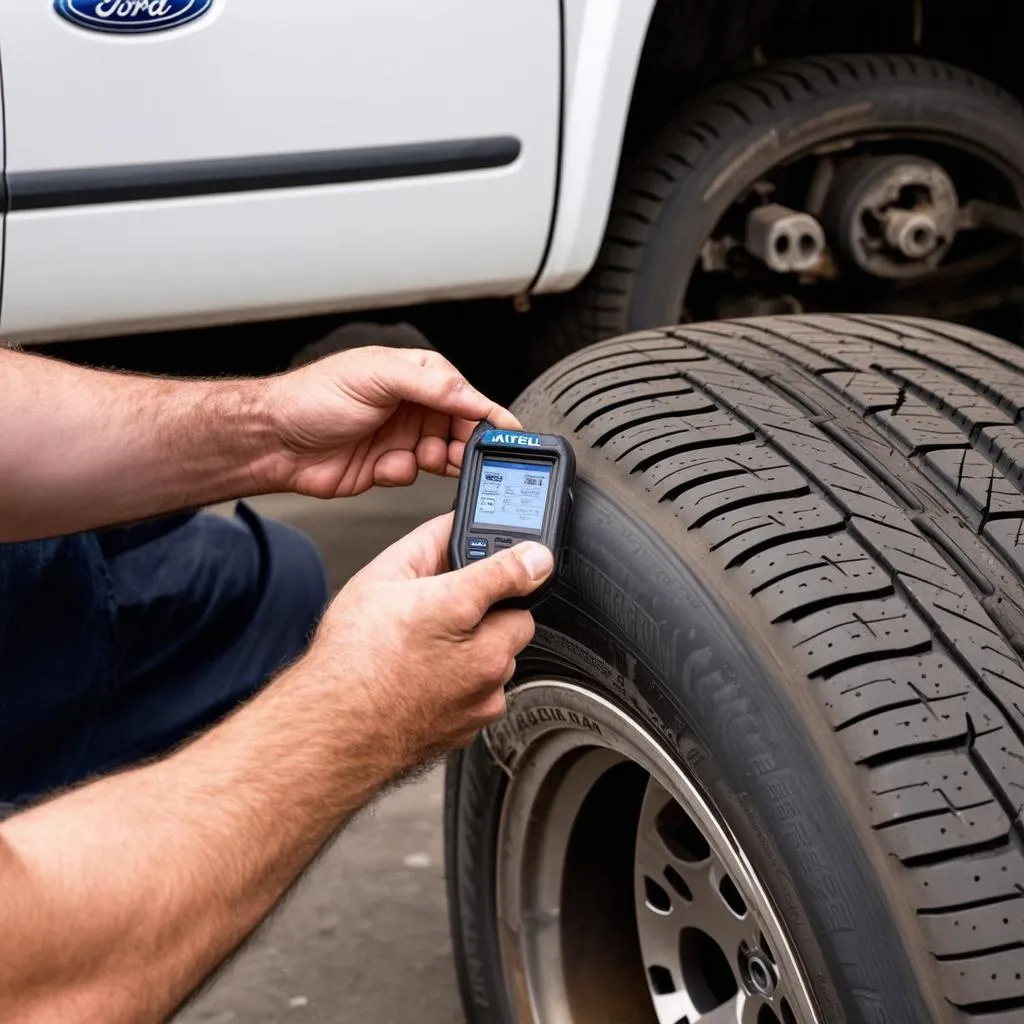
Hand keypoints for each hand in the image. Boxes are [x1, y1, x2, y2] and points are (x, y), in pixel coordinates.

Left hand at [256, 346, 519, 497]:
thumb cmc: (313, 397)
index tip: (510, 434)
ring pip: (442, 456)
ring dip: (434, 461)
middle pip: (461, 429)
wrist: (275, 441)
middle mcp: (412, 405)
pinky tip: (383, 466)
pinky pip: (414, 476)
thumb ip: (430, 384)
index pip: (465, 395)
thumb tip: (470, 395)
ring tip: (419, 458)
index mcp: (415, 375)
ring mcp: (401, 437)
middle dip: (463, 444)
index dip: (487, 414)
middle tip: (460, 454)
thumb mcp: (376, 377)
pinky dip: (402, 474)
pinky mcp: (389, 466)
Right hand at [306, 514, 553, 763]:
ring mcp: (484, 695)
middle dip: (492, 611)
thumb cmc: (349, 659)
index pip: (521, 570)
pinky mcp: (478, 723)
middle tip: (450, 613)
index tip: (528, 558)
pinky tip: (432, 679)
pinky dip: (470, 684)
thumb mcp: (381, 578)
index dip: (523, 559)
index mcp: (459, 610)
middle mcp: (483, 657)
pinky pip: (488, 693)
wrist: (332, 727)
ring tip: (432, 651)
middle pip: (517, 618)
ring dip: (482, 650)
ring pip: (504, 659)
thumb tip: (454, 524)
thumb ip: (428, 543)